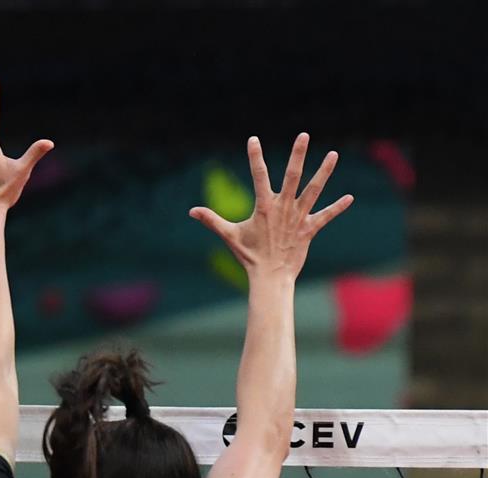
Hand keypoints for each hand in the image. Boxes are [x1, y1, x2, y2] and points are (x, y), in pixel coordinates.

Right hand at [190, 134, 352, 279]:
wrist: (269, 277)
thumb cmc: (249, 256)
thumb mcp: (229, 236)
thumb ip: (212, 220)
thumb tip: (191, 211)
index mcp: (264, 207)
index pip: (258, 176)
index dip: (254, 157)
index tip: (253, 139)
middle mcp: (283, 208)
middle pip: (292, 176)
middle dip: (297, 155)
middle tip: (303, 135)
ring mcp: (298, 218)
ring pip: (314, 190)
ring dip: (324, 172)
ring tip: (333, 154)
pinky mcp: (309, 230)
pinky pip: (325, 216)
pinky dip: (337, 208)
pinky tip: (349, 198)